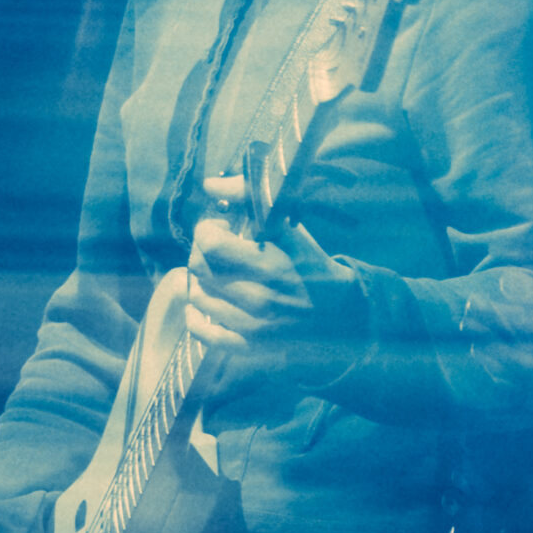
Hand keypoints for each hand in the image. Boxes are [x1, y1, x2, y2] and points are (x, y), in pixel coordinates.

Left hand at [185, 175, 365, 381]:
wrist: (337, 311)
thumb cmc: (309, 262)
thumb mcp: (286, 225)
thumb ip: (247, 198)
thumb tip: (209, 184)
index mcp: (268, 264)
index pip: (209, 243)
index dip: (207, 228)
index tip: (221, 225)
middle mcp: (256, 298)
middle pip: (199, 268)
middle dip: (201, 250)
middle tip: (216, 247)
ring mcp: (250, 327)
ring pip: (198, 296)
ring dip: (199, 278)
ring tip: (215, 271)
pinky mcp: (248, 347)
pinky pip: (204, 334)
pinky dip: (195, 317)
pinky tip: (203, 302)